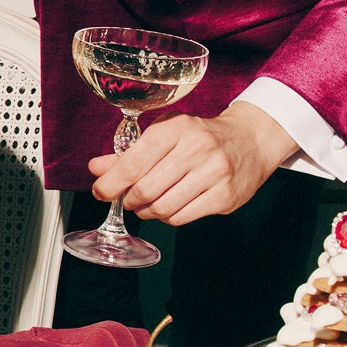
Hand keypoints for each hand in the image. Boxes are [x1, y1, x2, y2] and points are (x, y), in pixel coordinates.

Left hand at [89, 102, 296, 224]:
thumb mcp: (164, 134)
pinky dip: (167, 217)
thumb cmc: (199, 136)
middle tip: (128, 199)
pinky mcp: (225, 196)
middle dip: (129, 199)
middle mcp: (196, 148)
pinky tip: (169, 207)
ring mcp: (214, 173)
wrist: (251, 140)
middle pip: (145, 189)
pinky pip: (181, 218)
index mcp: (175, 128)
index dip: (111, 183)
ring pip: (163, 208)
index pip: (133, 163)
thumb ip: (128, 154)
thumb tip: (96, 169)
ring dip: (147, 211)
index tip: (100, 192)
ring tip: (148, 203)